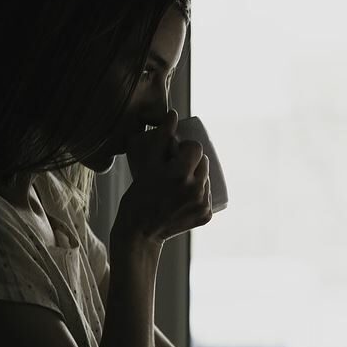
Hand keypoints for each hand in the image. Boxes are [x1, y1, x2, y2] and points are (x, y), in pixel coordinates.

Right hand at [116, 107, 211, 244]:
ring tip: (180, 182)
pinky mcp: (206, 216)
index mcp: (180, 174)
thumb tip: (174, 114)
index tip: (175, 153)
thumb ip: (160, 138)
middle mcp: (196, 189)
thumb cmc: (138, 196)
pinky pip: (207, 195)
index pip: (196, 148)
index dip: (186, 148)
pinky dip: (199, 193)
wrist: (140, 232)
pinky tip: (186, 195)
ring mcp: (203, 204)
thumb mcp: (147, 165)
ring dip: (197, 176)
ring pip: (207, 178)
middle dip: (192, 161)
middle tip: (175, 168)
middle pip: (203, 162)